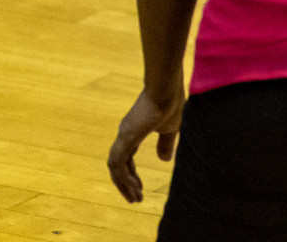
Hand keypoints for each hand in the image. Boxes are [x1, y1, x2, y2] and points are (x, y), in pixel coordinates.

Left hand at [108, 87, 184, 202]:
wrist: (167, 87)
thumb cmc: (170, 102)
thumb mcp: (170, 128)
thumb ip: (165, 144)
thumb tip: (164, 160)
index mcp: (133, 132)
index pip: (126, 159)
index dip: (130, 175)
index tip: (139, 189)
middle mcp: (124, 134)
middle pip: (118, 165)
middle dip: (125, 183)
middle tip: (135, 199)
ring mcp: (124, 135)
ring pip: (115, 166)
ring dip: (123, 183)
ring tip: (135, 197)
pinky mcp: (127, 136)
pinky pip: (118, 162)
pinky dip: (124, 176)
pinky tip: (133, 186)